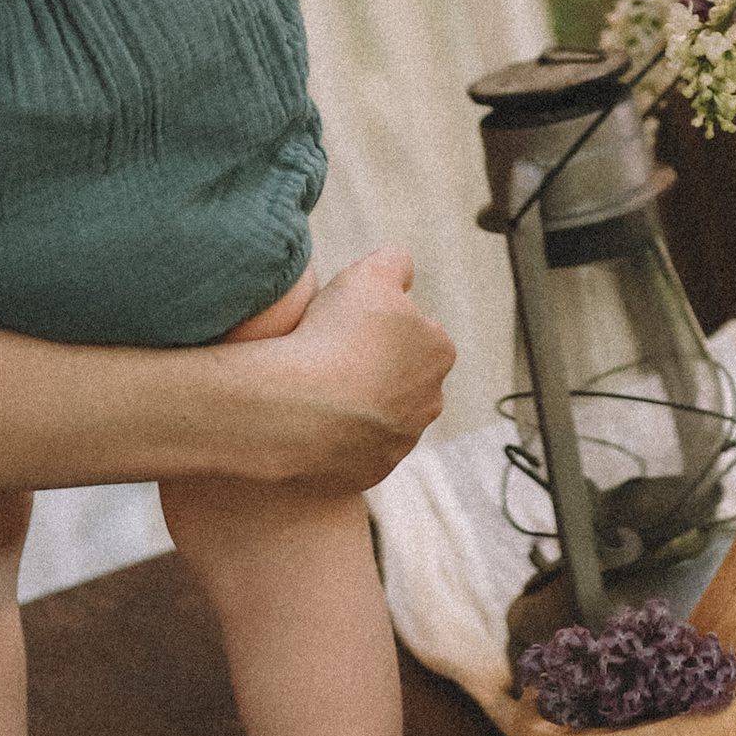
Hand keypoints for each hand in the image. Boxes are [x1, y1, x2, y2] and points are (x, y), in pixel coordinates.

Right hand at [249, 248, 453, 486]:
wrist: (298, 409)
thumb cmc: (336, 334)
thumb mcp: (368, 274)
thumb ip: (394, 262)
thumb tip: (401, 268)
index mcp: (438, 352)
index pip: (414, 332)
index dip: (380, 325)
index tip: (350, 326)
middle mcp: (429, 402)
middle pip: (400, 377)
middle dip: (373, 369)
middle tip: (331, 357)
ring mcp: (400, 442)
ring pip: (380, 416)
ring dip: (356, 406)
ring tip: (315, 390)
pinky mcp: (371, 473)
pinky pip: (354, 450)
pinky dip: (337, 438)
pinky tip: (310, 421)